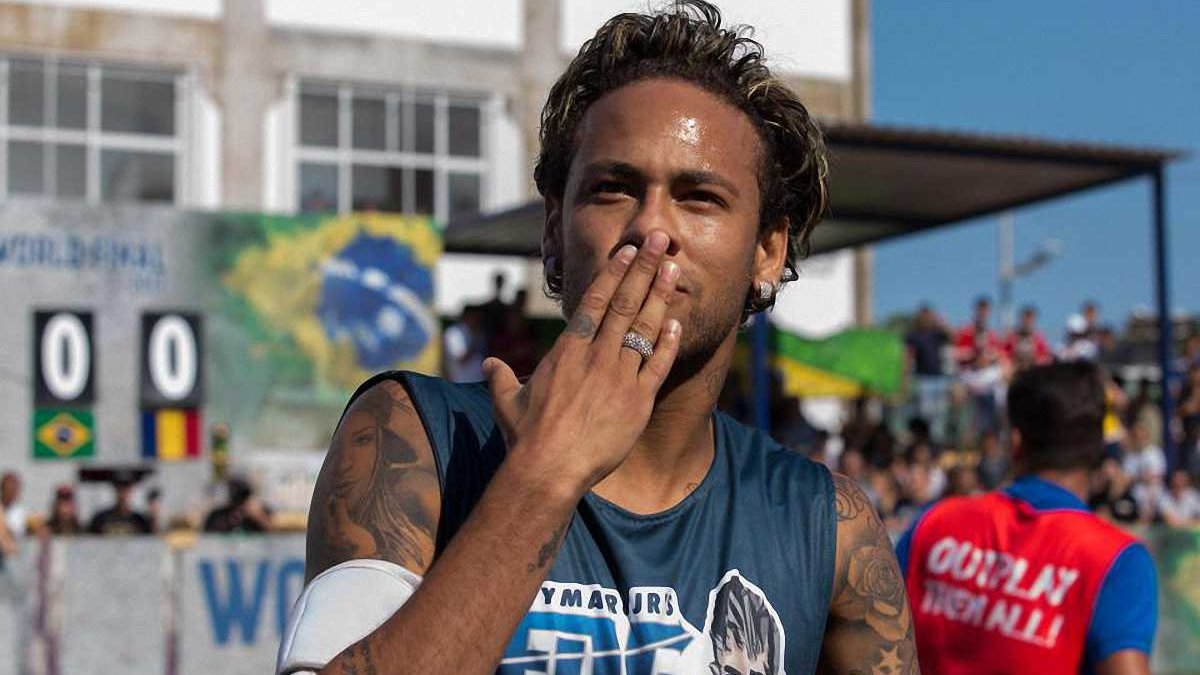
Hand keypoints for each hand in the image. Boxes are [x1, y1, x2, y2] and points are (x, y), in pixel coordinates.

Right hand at [484, 230, 681, 495]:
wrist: (548, 470)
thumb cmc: (525, 437)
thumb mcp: (507, 402)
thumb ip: (501, 377)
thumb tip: (488, 364)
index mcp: (567, 351)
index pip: (595, 302)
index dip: (614, 273)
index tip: (628, 252)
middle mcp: (596, 357)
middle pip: (625, 304)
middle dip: (645, 270)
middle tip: (661, 242)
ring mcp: (620, 378)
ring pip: (645, 328)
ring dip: (660, 296)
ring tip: (674, 269)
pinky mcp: (638, 402)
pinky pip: (658, 365)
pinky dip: (667, 342)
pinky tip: (676, 322)